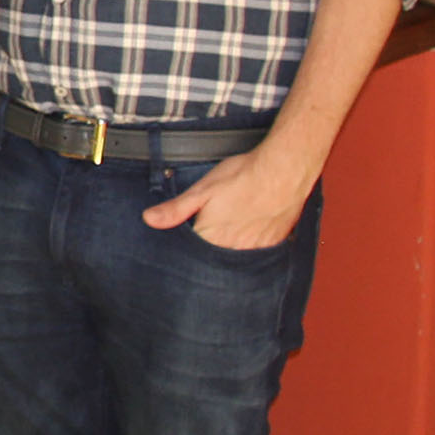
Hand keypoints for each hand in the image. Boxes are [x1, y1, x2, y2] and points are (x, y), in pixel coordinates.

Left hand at [142, 146, 316, 250]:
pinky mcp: (272, 244)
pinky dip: (250, 250)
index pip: (192, 258)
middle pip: (214, 263)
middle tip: (208, 243)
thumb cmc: (244, 176)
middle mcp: (233, 249)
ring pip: (235, 261)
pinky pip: (257, 257)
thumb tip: (150, 220)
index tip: (183, 249)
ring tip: (228, 239)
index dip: (186, 254)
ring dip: (229, 254)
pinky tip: (248, 237)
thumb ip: (177, 209)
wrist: (284, 171)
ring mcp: (254, 249)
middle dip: (207, 257)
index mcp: (212, 238)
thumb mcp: (203, 189)